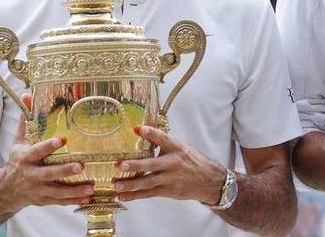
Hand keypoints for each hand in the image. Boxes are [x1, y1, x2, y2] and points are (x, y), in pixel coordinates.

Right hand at [0, 94, 94, 210]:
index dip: (48, 146)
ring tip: (91, 187)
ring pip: (57, 192)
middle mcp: (31, 175)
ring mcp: (38, 190)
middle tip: (80, 166)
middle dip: (64, 171)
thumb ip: (25, 120)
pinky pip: (61, 201)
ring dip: (74, 190)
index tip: (61, 140)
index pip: (37, 151)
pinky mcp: (45, 200)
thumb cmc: (17, 161)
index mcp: (25, 158)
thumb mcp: (18, 141)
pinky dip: (74, 201)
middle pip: (49, 174)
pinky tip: (89, 198)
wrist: (5, 190)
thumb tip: (27, 95)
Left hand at [113, 126, 227, 203]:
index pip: (163, 138)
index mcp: (177, 148)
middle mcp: (173, 163)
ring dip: (131, 184)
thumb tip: (141, 132)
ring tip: (116, 184)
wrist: (208, 180)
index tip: (136, 129)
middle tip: (120, 165)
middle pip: (152, 164)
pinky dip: (135, 195)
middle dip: (135, 165)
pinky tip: (122, 196)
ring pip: (148, 182)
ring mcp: (170, 178)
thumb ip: (163, 143)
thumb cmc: (191, 161)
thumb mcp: (181, 148)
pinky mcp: (168, 191)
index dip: (150, 133)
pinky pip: (149, 194)